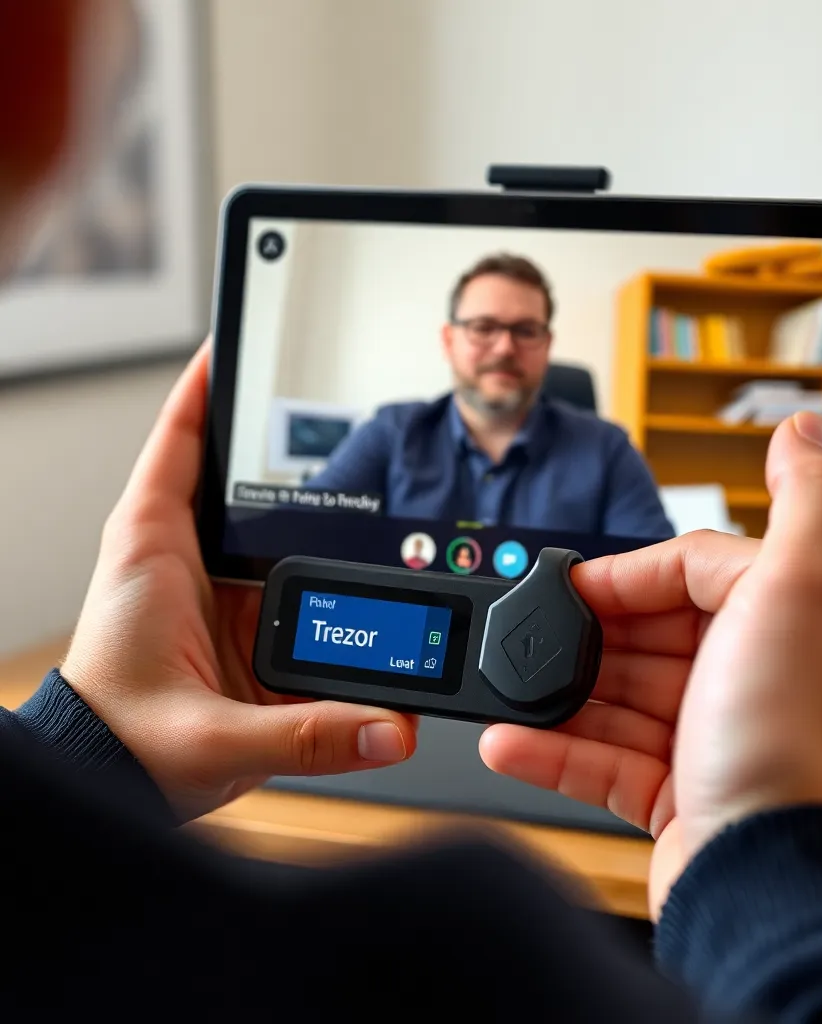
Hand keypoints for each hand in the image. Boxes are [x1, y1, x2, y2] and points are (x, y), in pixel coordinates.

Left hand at [61, 342, 417, 821]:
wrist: (107, 787)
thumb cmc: (117, 740)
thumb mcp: (210, 737)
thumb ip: (306, 734)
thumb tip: (390, 726)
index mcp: (154, 549)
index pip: (179, 439)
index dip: (208, 382)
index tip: (242, 340)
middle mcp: (190, 561)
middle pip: (246, 480)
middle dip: (295, 454)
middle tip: (345, 419)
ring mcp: (223, 595)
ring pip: (283, 539)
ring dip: (323, 528)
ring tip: (380, 507)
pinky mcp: (246, 631)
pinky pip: (303, 596)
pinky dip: (334, 592)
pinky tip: (370, 592)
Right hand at [481, 412, 821, 917]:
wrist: (780, 892)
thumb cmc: (804, 743)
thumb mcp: (809, 591)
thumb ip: (810, 499)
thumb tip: (811, 427)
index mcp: (807, 616)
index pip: (721, 559)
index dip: (660, 558)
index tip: (600, 575)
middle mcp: (769, 673)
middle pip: (664, 627)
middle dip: (598, 628)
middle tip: (541, 629)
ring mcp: (723, 736)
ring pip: (627, 693)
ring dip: (563, 689)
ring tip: (509, 682)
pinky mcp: (685, 793)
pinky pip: (606, 759)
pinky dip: (554, 748)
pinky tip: (509, 740)